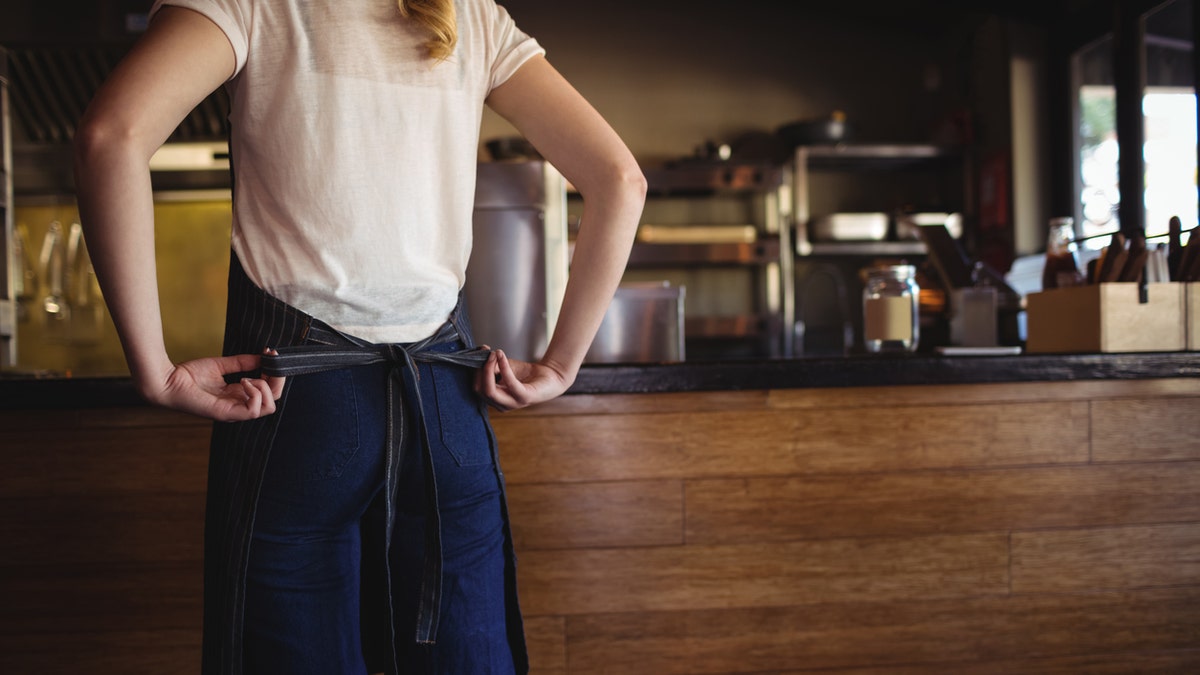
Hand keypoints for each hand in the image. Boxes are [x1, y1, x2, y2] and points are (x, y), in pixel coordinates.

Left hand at [139, 351, 285, 421]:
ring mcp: (233, 411)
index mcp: (238, 396)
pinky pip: (254, 410)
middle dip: (277, 380)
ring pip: (268, 407)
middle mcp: (239, 406)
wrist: (167, 380)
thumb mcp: (221, 365)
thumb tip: (262, 356)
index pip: (269, 392)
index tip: (272, 354)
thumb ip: (242, 363)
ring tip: (250, 376)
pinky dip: (255, 393)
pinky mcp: (226, 413)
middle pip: (274, 400)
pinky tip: (243, 382)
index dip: (275, 374)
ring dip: (266, 388)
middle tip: (270, 363)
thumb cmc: (188, 375)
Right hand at [474, 348, 572, 411]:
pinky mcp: (524, 398)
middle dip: (481, 370)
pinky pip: (509, 383)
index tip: (480, 352)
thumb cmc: (526, 373)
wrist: (549, 376)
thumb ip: (492, 364)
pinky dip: (503, 368)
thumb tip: (483, 353)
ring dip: (488, 369)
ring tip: (495, 354)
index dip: (475, 370)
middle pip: (480, 390)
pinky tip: (501, 356)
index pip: (477, 388)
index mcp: (495, 399)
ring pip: (490, 390)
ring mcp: (512, 404)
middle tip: (488, 353)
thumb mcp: (504, 367)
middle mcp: (501, 405)